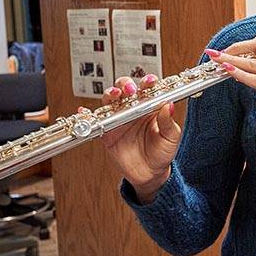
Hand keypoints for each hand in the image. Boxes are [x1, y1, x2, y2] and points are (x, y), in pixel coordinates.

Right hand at [98, 74, 181, 202]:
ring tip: (114, 95)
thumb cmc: (162, 152)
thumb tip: (169, 105)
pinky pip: (96, 121)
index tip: (149, 81)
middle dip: (125, 84)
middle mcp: (133, 109)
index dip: (147, 81)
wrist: (150, 173)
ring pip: (110, 100)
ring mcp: (119, 119)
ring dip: (110, 94)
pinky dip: (88, 115)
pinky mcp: (107, 132)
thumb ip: (168, 122)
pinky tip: (84, 111)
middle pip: (125, 89)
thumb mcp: (171, 138)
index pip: (148, 89)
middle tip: (129, 90)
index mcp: (150, 106)